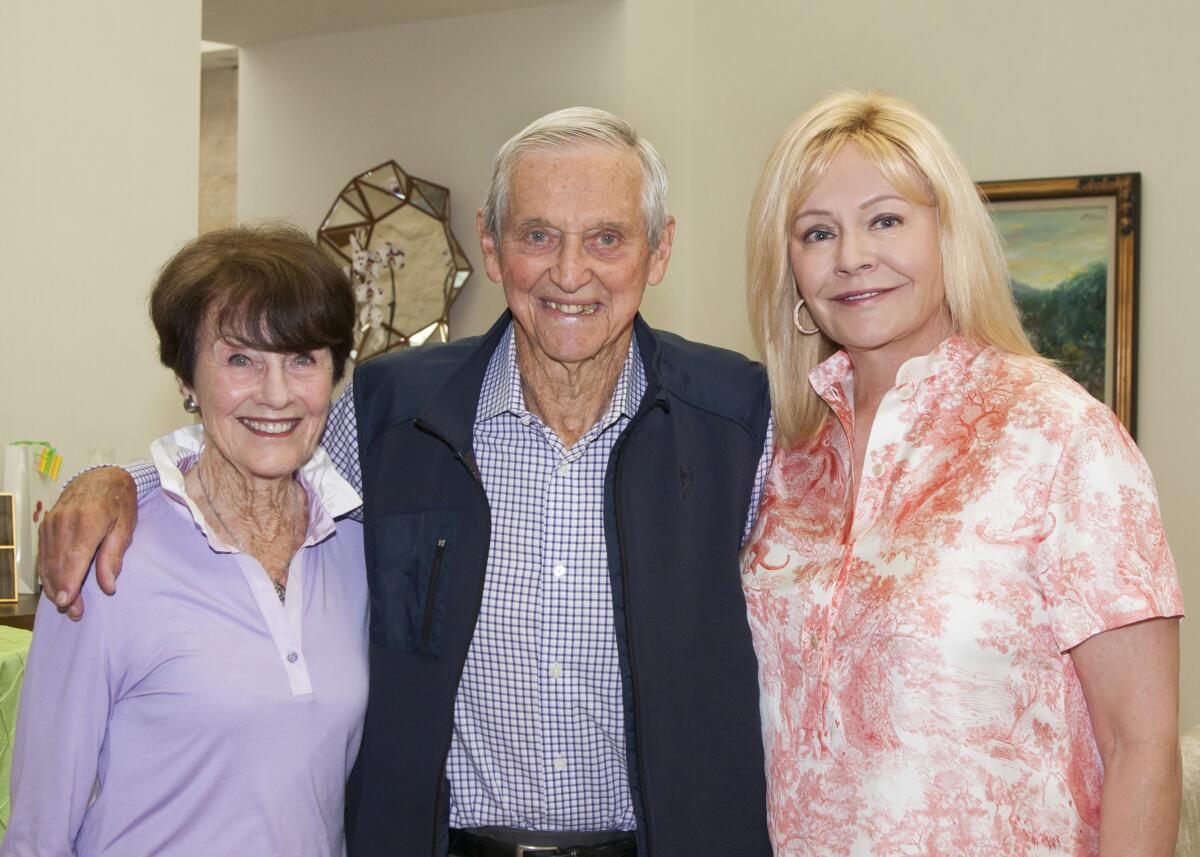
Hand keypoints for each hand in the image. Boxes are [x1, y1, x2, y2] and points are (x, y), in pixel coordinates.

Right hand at [36, 467, 136, 619]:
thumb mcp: (126, 527)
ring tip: (66, 606)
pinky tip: (55, 587)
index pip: (75, 556)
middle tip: (74, 612)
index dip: (69, 581)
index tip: (66, 602)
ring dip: (54, 585)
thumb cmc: (119, 503)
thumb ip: (114, 557)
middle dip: (63, 590)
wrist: (101, 477)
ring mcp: (51, 522)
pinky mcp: (45, 525)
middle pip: (59, 562)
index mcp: (89, 519)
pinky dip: (48, 573)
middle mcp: (64, 521)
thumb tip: (108, 587)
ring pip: (47, 560)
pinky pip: (43, 554)